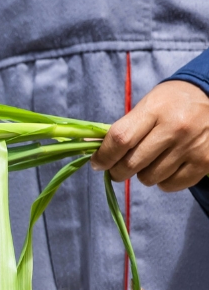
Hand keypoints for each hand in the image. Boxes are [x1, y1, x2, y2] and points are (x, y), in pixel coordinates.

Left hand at [91, 79, 208, 191]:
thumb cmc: (172, 104)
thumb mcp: (147, 105)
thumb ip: (122, 129)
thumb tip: (91, 149)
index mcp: (156, 110)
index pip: (120, 139)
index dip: (103, 156)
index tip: (98, 163)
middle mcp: (176, 128)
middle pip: (131, 164)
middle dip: (117, 171)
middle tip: (119, 167)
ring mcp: (192, 146)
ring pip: (149, 178)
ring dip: (143, 175)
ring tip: (150, 161)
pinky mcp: (205, 162)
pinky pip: (169, 185)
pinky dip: (162, 181)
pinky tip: (167, 166)